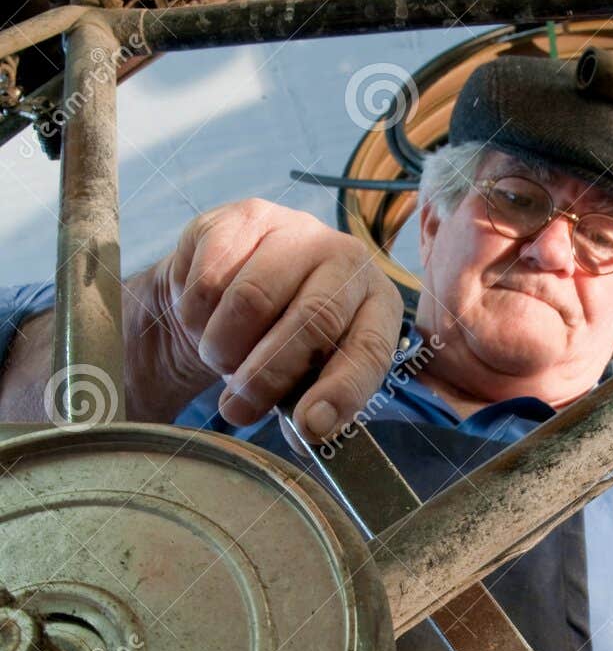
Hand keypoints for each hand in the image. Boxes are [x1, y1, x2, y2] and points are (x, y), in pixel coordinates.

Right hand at [130, 199, 402, 439]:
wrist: (228, 288)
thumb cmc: (278, 342)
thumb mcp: (304, 378)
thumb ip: (311, 409)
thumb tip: (308, 434)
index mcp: (377, 305)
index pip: (370, 350)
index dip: (341, 391)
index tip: (309, 425)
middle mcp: (347, 258)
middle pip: (312, 320)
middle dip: (268, 377)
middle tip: (237, 410)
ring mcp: (297, 230)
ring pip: (251, 299)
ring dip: (223, 347)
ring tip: (218, 358)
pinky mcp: (245, 217)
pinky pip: (209, 278)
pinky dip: (196, 317)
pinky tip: (202, 320)